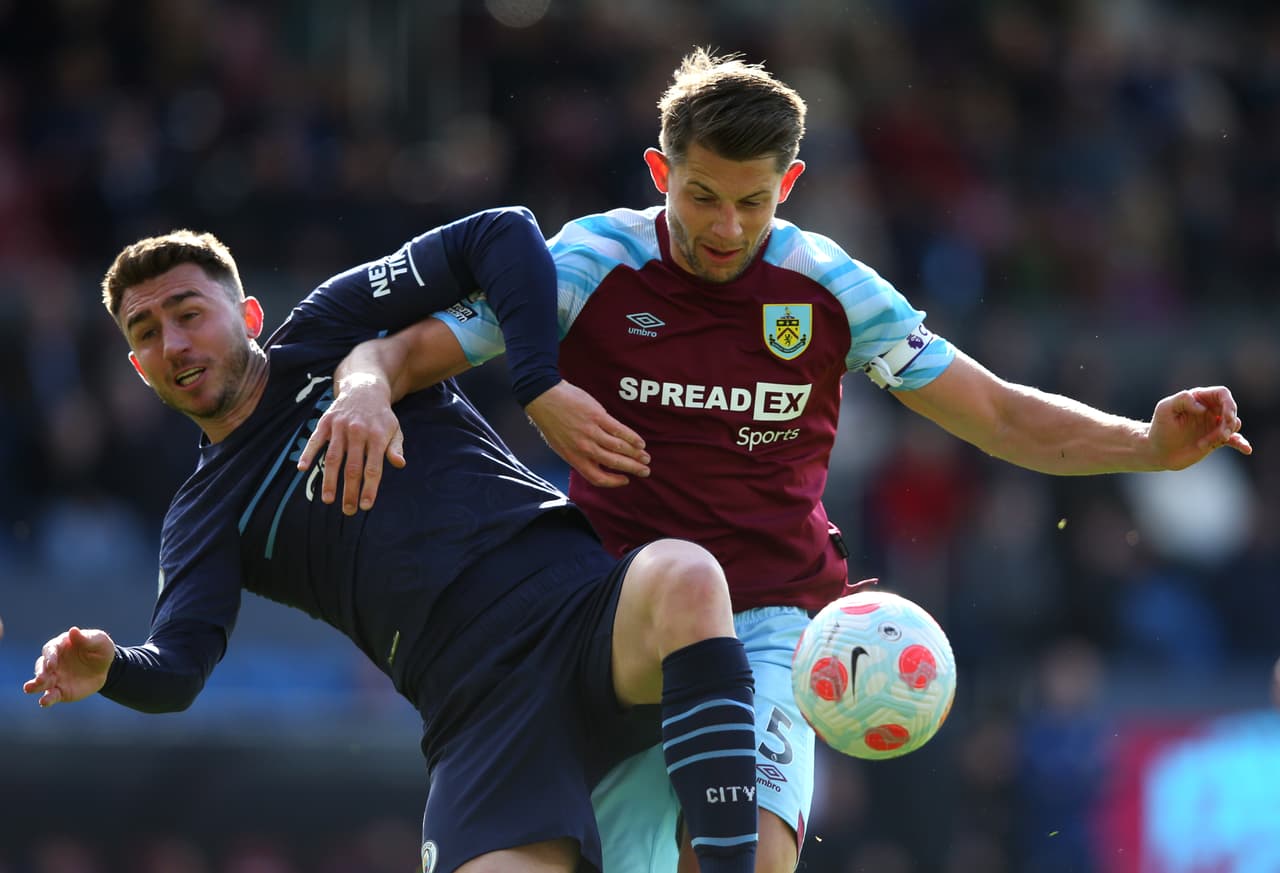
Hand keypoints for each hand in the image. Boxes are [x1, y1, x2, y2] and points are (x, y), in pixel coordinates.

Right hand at [23, 626, 114, 706]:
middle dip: (40, 672)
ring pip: (41, 682)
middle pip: (41, 666)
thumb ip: (85, 639)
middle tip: (40, 679)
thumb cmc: (100, 649)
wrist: (106, 668)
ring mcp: (55, 677)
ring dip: (35, 685)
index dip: (50, 657)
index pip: (51, 650)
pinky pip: (51, 695)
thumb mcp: (99, 641)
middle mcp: (53, 662)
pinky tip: (44, 702)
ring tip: (29, 688)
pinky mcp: (59, 691)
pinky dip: (46, 699)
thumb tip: (73, 630)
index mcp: (60, 646)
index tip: (52, 664)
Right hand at [297, 373, 405, 514]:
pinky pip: (315, 440)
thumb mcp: (394, 429)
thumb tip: (400, 464)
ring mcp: (340, 426)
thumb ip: (395, 447)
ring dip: (329, 480)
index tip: (366, 506)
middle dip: (350, 491)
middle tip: (348, 511)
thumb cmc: (381, 416)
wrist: (364, 388)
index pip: (373, 468)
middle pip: (353, 467)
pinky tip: (302, 468)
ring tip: (327, 500)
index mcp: (378, 436)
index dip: (369, 488)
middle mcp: (358, 432)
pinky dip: (308, 453)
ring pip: (333, 457)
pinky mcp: (326, 422)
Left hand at [525, 381, 649, 487]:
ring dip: (635, 454)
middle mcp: (584, 448)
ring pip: (619, 448)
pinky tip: (640, 442)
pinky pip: (619, 430)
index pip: (597, 477)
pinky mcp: (598, 417)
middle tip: (645, 471)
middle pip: (614, 463)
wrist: (544, 398)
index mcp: (574, 458)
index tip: (626, 480)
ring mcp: (591, 432)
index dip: (613, 482)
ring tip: (646, 457)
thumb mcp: (561, 445)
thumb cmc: (552, 421)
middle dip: (632, 468)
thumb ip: (578, 455)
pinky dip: (632, 437)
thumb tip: (596, 462)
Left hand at [1148, 386, 1251, 469]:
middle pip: (1231, 409)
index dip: (1228, 403)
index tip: (1225, 416)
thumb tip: (1203, 407)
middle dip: (1229, 421)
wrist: (1157, 451)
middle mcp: (1209, 410)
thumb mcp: (1164, 409)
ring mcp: (1213, 425)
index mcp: (1199, 398)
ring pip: (1234, 425)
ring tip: (1206, 443)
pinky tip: (1246, 449)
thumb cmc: (1159, 427)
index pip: (1222, 394)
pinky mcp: (1215, 440)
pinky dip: (1241, 443)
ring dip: (1226, 434)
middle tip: (1220, 434)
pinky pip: (1234, 440)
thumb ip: (1182, 399)